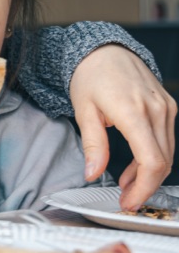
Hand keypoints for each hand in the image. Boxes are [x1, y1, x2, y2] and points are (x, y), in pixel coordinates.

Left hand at [69, 45, 175, 209]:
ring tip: (126, 184)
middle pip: (163, 162)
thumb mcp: (83, 111)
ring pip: (167, 153)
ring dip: (149, 174)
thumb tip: (92, 174)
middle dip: (146, 187)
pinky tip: (135, 167)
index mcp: (133, 112)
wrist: (104, 51)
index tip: (128, 201)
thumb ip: (92, 145)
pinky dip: (153, 157)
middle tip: (125, 199)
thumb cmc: (90, 77)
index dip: (143, 188)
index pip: (152, 161)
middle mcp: (156, 110)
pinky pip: (166, 140)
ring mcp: (166, 107)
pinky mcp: (168, 107)